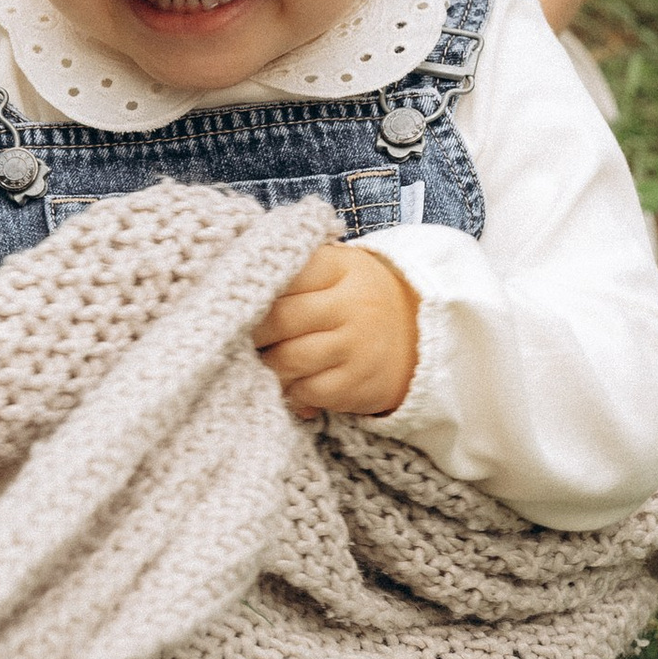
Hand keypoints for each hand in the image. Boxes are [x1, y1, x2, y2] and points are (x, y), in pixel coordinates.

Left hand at [254, 241, 419, 421]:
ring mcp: (357, 346)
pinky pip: (308, 391)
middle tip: (238, 336)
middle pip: (280, 319)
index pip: (284, 274)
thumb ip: (295, 269)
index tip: (237, 301)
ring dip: (267, 365)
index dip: (254, 291)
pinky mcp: (359, 384)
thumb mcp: (338, 270)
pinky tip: (291, 384)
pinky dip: (290, 391)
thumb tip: (236, 284)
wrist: (421, 336)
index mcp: (341, 267)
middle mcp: (352, 304)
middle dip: (252, 333)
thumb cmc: (358, 299)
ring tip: (263, 361)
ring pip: (289, 359)